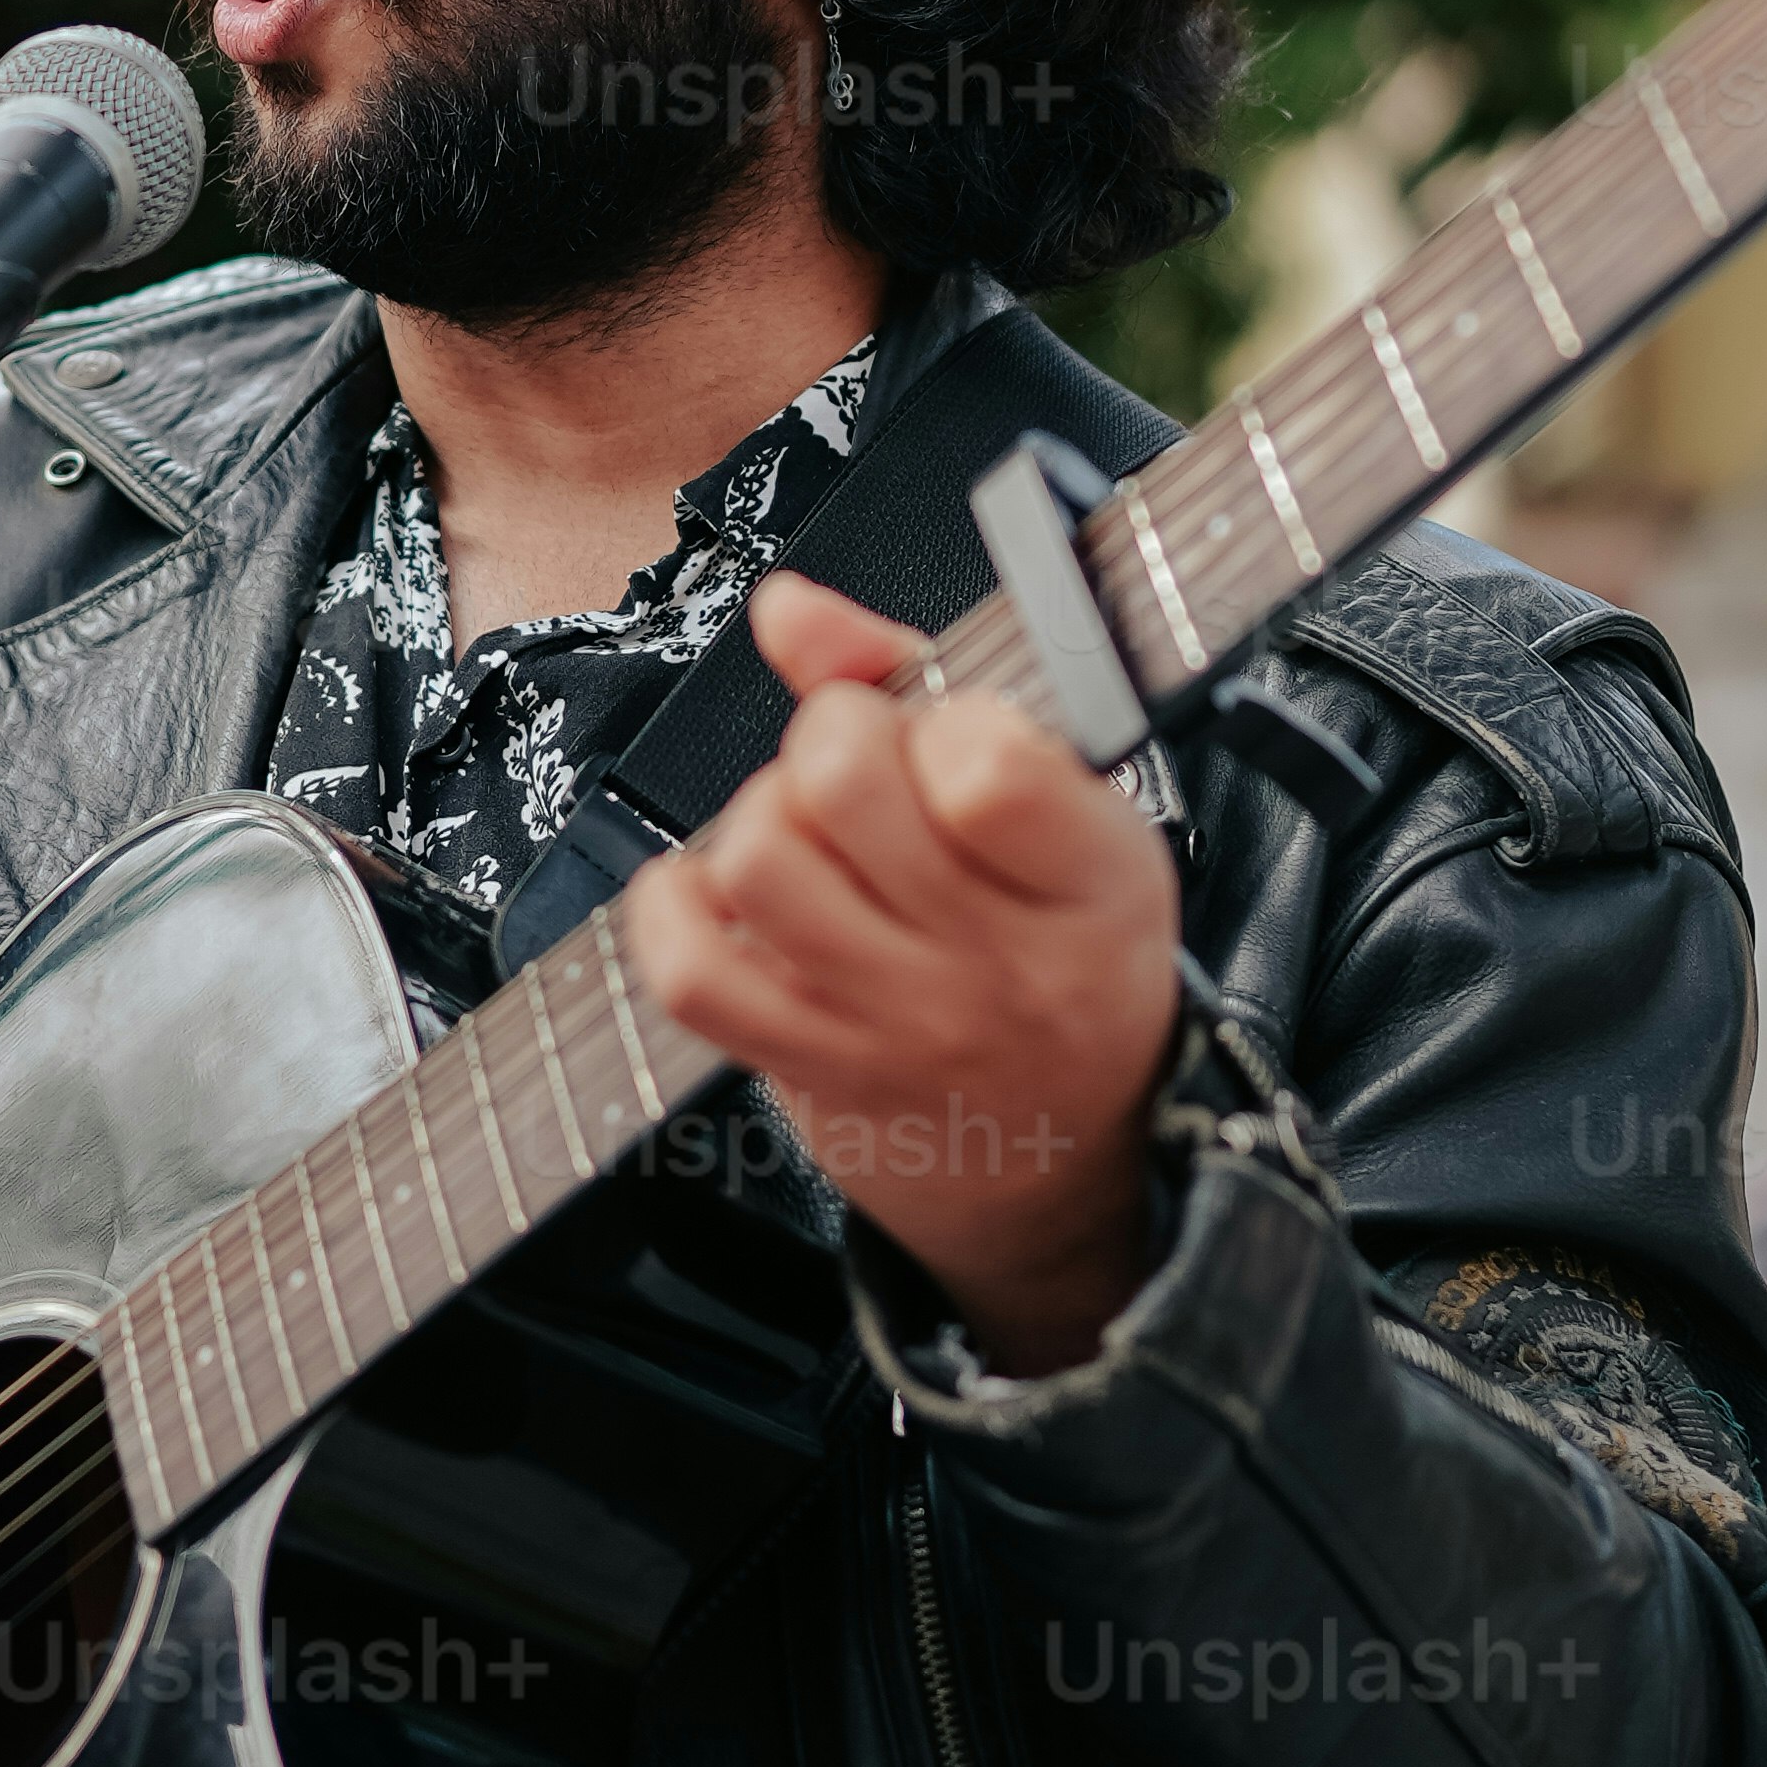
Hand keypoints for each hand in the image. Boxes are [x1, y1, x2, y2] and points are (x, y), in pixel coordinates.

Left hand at [621, 571, 1181, 1376]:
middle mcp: (997, 964)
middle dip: (831, 736)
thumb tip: (788, 609)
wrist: (1069, 1157)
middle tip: (860, 767)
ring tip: (806, 833)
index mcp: (1092, 880)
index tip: (949, 732)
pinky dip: (674, 907)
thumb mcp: (1067, 812)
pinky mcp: (810, 1072)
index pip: (985, 764)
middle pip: (843, 781)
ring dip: (762, 814)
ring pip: (760, 858)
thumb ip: (924, 685)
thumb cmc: (1064, 953)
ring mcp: (898, 1026)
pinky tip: (713, 888)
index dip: (939, 714)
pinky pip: (693, 971)